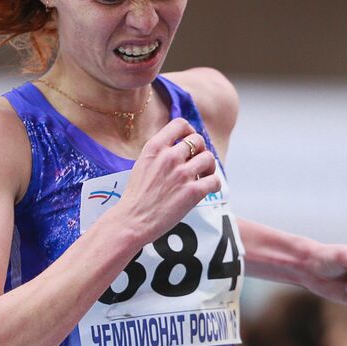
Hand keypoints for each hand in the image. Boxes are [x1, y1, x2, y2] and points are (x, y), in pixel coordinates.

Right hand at [113, 118, 218, 244]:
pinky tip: (207, 190)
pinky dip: (214, 185)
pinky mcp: (192, 192)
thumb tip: (179, 147)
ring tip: (203, 177)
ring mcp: (182, 174)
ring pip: (209, 158)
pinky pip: (215, 181)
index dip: (190, 132)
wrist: (131, 221)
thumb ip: (160, 153)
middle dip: (200, 151)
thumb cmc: (136, 197)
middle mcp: (169, 157)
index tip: (189, 143)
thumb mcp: (142, 164)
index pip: (180, 124)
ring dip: (209, 167)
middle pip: (198, 140)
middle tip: (196, 164)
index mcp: (155, 147)